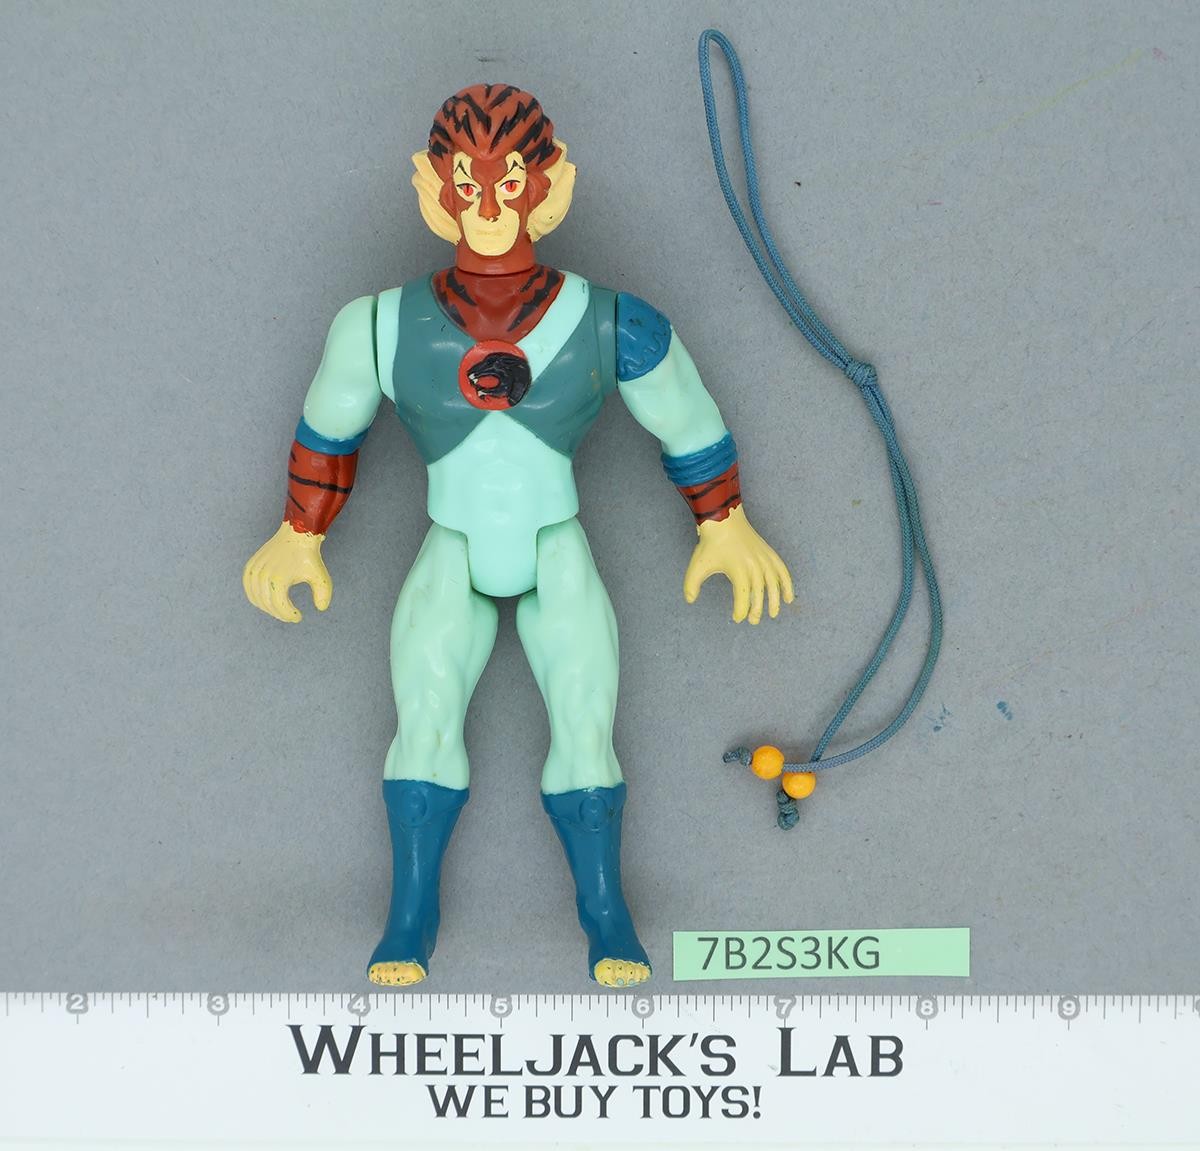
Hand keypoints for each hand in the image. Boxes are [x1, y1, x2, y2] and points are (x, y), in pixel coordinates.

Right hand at [242, 521, 332, 622]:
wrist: (297, 534)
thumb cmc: (309, 557)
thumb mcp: (320, 576)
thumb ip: (323, 594)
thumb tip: (321, 608)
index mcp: (279, 579)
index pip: (280, 606)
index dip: (289, 615)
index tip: (298, 617)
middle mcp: (263, 575)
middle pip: (268, 604)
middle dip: (280, 614)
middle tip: (290, 615)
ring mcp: (254, 570)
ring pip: (256, 598)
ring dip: (268, 608)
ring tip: (281, 609)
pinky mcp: (250, 566)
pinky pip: (249, 588)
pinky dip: (256, 597)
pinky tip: (267, 601)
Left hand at [683, 505, 793, 623]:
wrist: (724, 518)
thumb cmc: (710, 543)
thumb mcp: (697, 565)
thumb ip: (691, 584)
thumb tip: (690, 600)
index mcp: (738, 569)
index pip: (743, 596)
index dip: (741, 610)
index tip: (737, 618)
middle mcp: (754, 565)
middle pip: (759, 593)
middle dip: (757, 610)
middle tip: (753, 621)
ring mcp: (763, 558)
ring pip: (773, 584)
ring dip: (775, 601)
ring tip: (773, 614)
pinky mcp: (769, 553)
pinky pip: (782, 571)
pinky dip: (787, 584)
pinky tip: (788, 598)